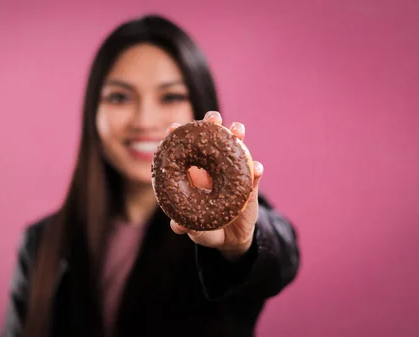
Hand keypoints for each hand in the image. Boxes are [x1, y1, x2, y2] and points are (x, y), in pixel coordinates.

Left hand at [168, 111, 263, 260]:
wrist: (231, 238)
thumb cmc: (207, 228)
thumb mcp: (196, 229)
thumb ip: (187, 227)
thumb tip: (177, 227)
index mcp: (194, 175)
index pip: (186, 150)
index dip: (180, 137)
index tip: (175, 128)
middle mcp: (212, 169)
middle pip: (213, 140)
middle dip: (212, 125)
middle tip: (213, 118)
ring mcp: (232, 173)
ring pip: (236, 149)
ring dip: (237, 136)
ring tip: (237, 130)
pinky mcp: (249, 185)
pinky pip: (254, 174)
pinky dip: (256, 169)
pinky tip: (257, 167)